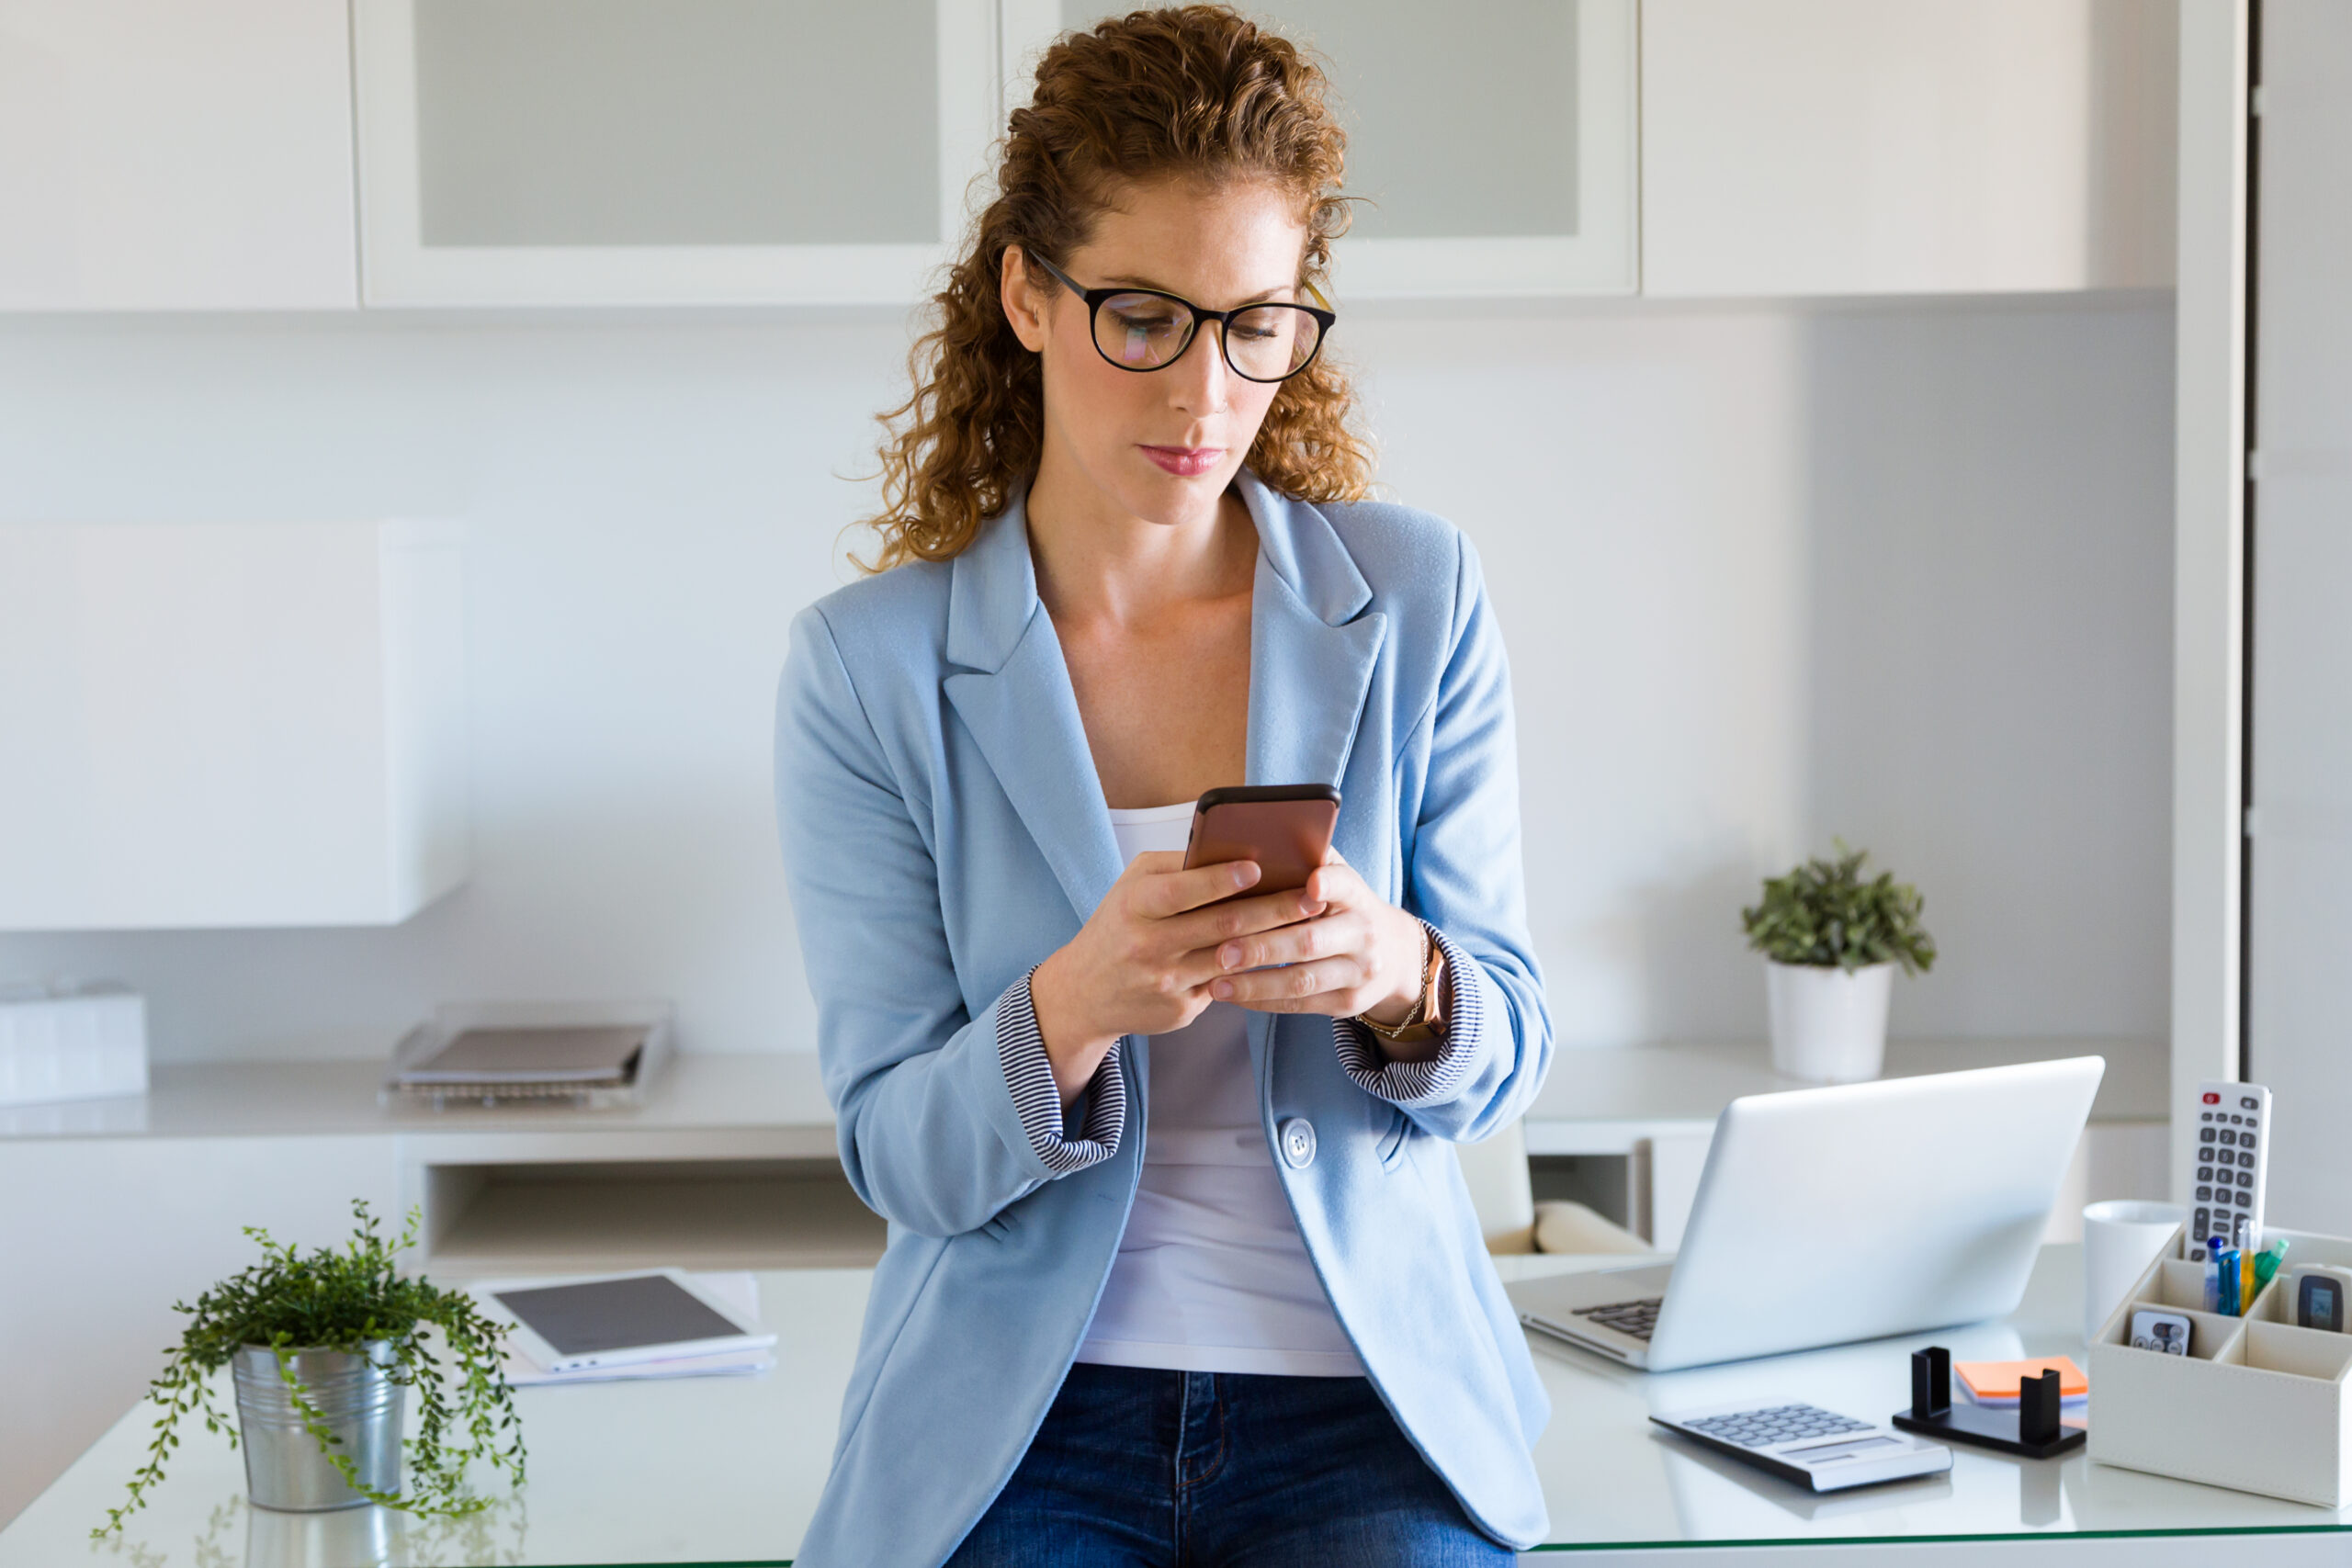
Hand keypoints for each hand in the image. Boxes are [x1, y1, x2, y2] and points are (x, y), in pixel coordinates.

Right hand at [1028, 852, 1325, 1104]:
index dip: (1222, 879)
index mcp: (1136, 905)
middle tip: (1312, 896)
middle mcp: (1149, 946)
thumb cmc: (1120, 923)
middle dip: (1273, 909)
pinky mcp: (1180, 1011)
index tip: (1259, 867)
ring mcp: (1166, 983)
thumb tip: (1238, 853)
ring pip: (1234, 958)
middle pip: (1222, 926)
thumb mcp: (1134, 886)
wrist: (1084, 992)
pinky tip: (1284, 955)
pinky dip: (1258, 969)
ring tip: (1311, 922)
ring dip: (1277, 940)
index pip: (1184, 891)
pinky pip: (1228, 985)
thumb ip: (1179, 869)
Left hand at [1205, 855, 1444, 1058]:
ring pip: (1302, 981)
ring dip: (1255, 984)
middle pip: (1310, 941)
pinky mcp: (1348, 1002)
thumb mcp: (1341, 882)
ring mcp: (1358, 972)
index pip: (1345, 884)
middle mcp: (1363, 934)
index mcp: (1357, 895)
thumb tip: (1259, 837)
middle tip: (1222, 952)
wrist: (1395, 956)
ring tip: (1216, 983)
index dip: (1328, 883)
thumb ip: (1310, 862)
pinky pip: (1300, 1005)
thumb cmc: (1347, 909)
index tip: (1310, 881)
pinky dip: (1263, 1001)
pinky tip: (1233, 996)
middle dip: (1263, 948)